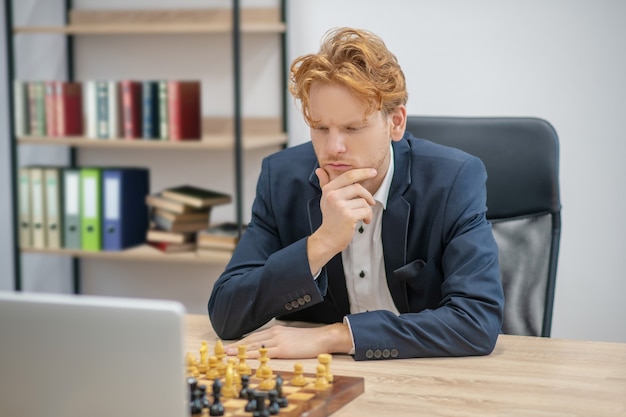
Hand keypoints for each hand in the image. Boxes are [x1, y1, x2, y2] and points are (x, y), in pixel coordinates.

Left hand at [223, 322, 352, 358]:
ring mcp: (277, 341)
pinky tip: (244, 358)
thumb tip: (269, 345)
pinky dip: (252, 355)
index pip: (254, 336)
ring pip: (254, 346)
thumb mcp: (290, 335)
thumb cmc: (308, 339)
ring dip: (240, 350)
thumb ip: (278, 338)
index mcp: (275, 330)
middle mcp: (274, 333)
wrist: (321, 338)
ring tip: (228, 354)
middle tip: (224, 350)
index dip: (242, 341)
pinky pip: (264, 353)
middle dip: (236, 345)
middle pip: (251, 340)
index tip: (231, 345)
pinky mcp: (282, 349)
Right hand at [307, 168, 376, 272]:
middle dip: (368, 195)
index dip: (362, 172)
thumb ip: (324, 183)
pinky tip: (364, 221)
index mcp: (329, 189)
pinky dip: (368, 217)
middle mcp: (333, 195)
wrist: (327, 238)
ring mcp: (340, 206)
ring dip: (367, 210)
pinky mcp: (348, 216)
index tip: (373, 171)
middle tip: (371, 202)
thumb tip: (319, 170)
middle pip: (358, 187)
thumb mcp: (325, 199)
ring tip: (363, 216)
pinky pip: (366, 211)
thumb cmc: (330, 218)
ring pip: (363, 201)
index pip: (348, 175)